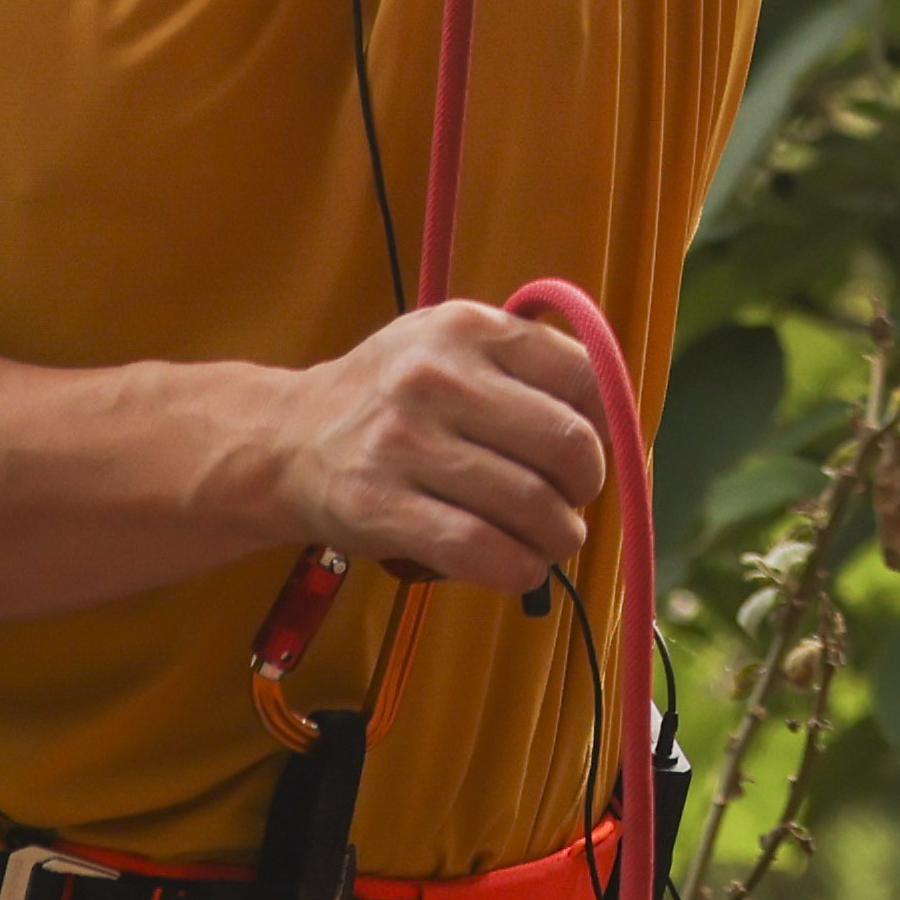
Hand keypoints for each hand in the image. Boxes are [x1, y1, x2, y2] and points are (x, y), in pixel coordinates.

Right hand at [256, 296, 611, 598]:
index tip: (591, 453)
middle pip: (566, 444)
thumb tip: (613, 424)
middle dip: (587, 487)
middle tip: (575, 505)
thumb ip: (523, 366)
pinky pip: (478, 548)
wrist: (285, 440)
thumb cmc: (390, 398)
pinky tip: (522, 571)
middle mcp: (436, 377)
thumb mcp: (449, 345)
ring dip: (560, 537)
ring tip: (554, 542)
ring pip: (528, 504)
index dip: (605, 425)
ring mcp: (404, 443)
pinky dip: (518, 570)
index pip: (582, 375)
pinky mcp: (380, 507)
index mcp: (466, 328)